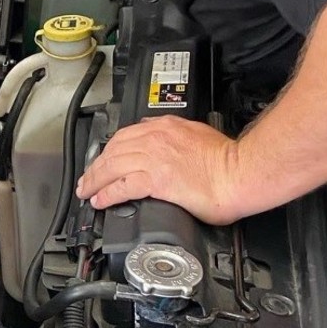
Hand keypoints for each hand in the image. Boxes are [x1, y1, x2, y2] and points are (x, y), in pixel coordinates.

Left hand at [75, 116, 244, 224]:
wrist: (240, 173)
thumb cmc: (227, 160)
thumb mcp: (196, 134)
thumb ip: (176, 137)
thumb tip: (165, 147)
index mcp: (165, 127)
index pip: (125, 136)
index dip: (108, 151)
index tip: (102, 161)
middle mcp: (155, 139)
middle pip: (112, 151)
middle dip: (95, 167)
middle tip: (86, 180)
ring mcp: (154, 159)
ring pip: (111, 167)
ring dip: (94, 181)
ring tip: (86, 192)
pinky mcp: (156, 180)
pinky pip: (122, 186)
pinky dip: (107, 194)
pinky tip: (100, 200)